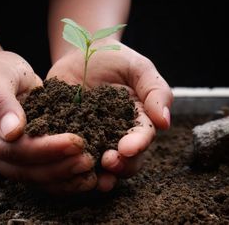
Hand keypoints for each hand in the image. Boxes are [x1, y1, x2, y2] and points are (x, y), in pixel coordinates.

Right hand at [0, 51, 96, 193]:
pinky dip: (65, 179)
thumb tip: (12, 132)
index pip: (16, 150)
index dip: (46, 149)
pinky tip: (87, 176)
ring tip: (92, 173)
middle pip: (27, 171)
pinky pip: (44, 176)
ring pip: (37, 179)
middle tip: (89, 160)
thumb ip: (0, 101)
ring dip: (65, 179)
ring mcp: (9, 160)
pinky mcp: (25, 159)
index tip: (76, 142)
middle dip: (60, 168)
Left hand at [47, 39, 172, 191]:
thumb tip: (165, 123)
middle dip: (119, 166)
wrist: (82, 51)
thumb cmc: (116, 58)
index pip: (141, 138)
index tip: (127, 148)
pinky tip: (64, 163)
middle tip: (109, 162)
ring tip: (92, 177)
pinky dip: (67, 161)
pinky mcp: (68, 134)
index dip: (137, 146)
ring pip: (98, 164)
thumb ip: (156, 91)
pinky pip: (68, 152)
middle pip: (124, 160)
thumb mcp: (139, 68)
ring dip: (96, 174)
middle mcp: (116, 135)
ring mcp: (92, 137)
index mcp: (137, 121)